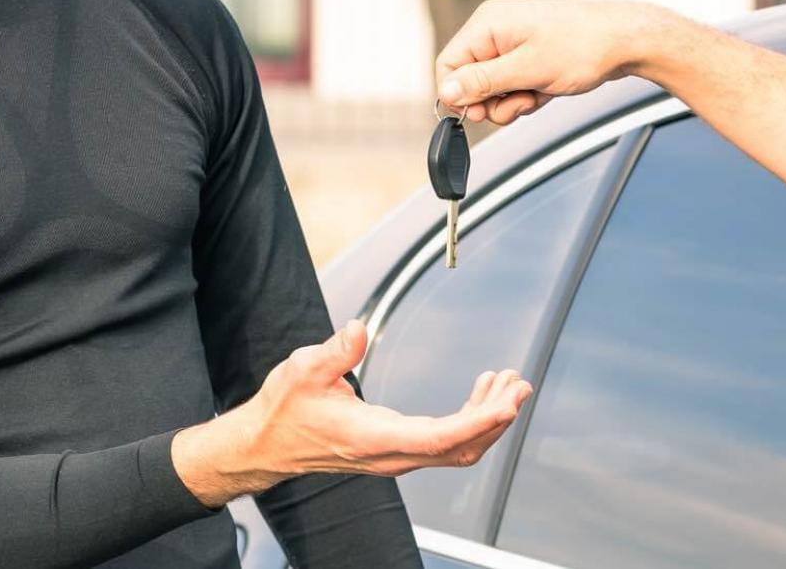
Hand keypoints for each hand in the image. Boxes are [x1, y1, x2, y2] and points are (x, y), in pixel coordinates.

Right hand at [173, 321, 531, 506]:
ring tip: (508, 385)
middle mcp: (390, 455)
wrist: (266, 445)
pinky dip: (470, 420)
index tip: (506, 403)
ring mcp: (395, 456)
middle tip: (519, 384)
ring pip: (457, 449)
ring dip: (488, 420)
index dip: (478, 421)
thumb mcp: (302, 372)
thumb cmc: (284, 410)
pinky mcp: (396, 450)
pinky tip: (479, 393)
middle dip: (496, 418)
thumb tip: (357, 328)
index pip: (439, 438)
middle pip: (460, 448)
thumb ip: (334, 352)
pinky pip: (445, 443)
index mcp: (372, 438)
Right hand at [434, 0, 668, 125]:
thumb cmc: (582, 46)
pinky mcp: (528, 55)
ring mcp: (512, 43)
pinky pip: (512, 84)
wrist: (625, 40)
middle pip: (469, 80)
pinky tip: (547, 90)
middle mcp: (495, 30)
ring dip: (512, 100)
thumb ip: (483, 82)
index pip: (448, 65)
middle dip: (492, 100)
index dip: (459, 95)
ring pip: (492, 87)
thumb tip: (446, 92)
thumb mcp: (527, 70)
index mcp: (487, 24)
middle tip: (521, 102)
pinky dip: (526, 94)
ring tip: (539, 93)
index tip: (479, 113)